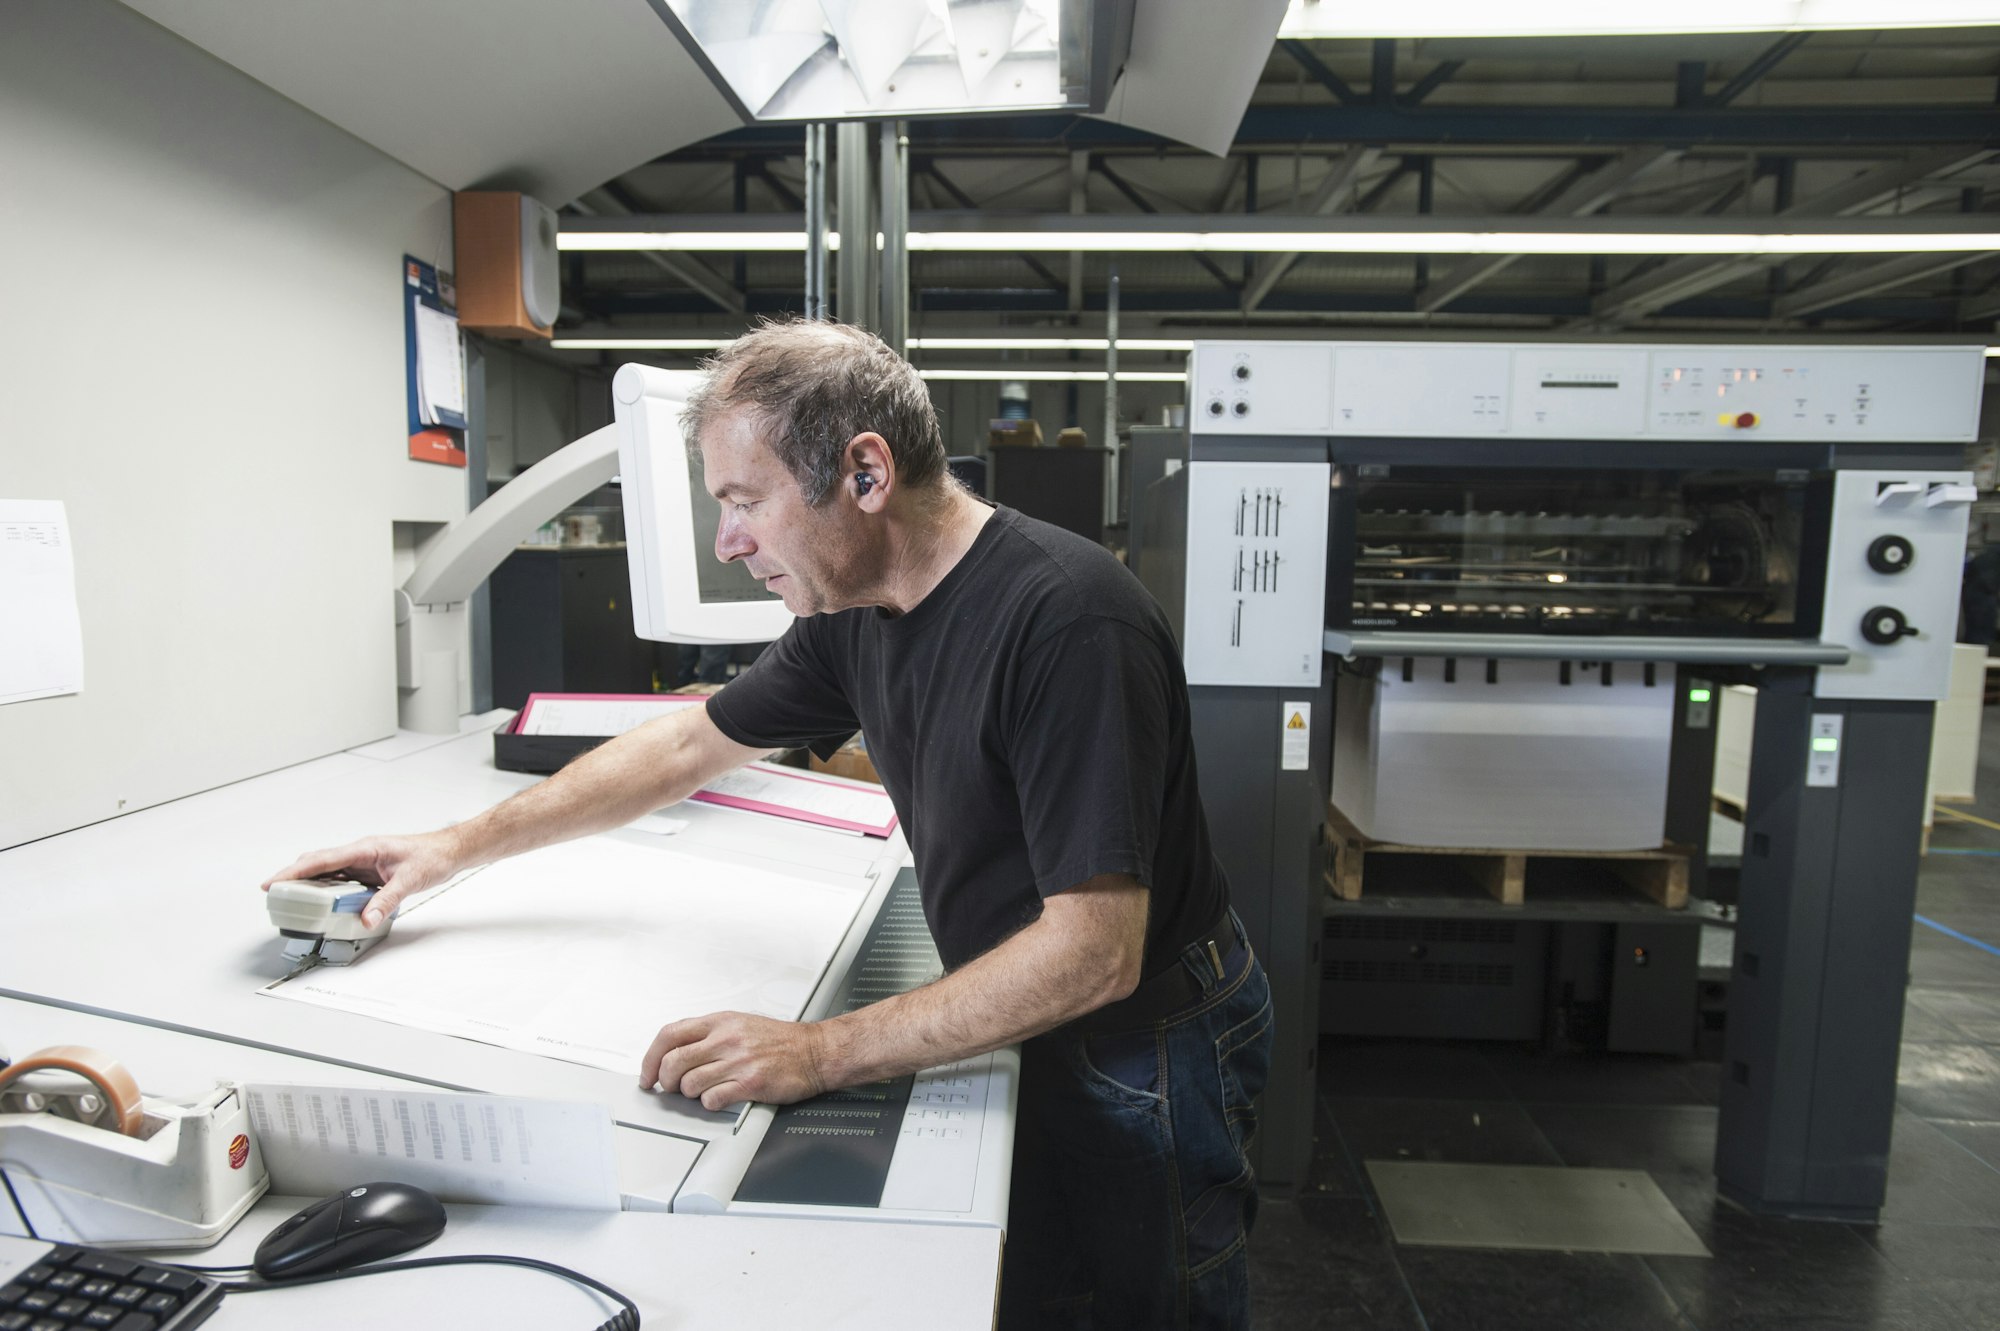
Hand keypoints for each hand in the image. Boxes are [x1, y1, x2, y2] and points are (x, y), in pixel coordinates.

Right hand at [260, 830, 462, 927]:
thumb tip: (367, 919)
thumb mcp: (409, 881)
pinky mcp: (369, 871)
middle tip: (274, 894)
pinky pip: (341, 879)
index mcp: (364, 848)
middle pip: (317, 864)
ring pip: (328, 872)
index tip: (273, 882)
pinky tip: (322, 902)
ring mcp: (363, 862)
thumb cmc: (432, 857)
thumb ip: (386, 900)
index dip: (294, 872)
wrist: (449, 851)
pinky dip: (328, 890)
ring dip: (309, 884)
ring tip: (291, 901)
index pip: (321, 860)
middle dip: (293, 877)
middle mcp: (360, 853)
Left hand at [640, 1012, 831, 1110]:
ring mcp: (738, 1061)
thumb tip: (675, 1050)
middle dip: (665, 1081)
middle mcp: (726, 1039)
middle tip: (671, 1087)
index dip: (650, 1057)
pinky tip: (720, 1097)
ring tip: (702, 1091)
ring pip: (689, 1084)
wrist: (815, 1052)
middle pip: (673, 1062)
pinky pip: (712, 1100)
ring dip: (689, 1094)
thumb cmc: (780, 1040)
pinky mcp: (750, 1084)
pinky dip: (710, 1103)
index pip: (670, 1035)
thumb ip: (708, 1034)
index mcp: (720, 1021)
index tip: (647, 1073)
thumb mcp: (740, 1023)